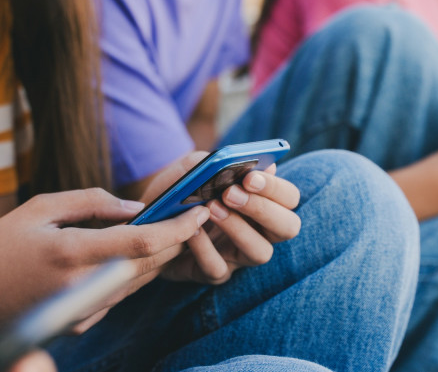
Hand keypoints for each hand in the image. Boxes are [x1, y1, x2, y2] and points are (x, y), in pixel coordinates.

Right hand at [0, 189, 209, 349]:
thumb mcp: (39, 209)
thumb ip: (90, 203)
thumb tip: (136, 208)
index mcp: (72, 252)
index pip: (143, 243)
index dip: (178, 227)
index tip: (199, 209)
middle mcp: (83, 286)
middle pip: (150, 264)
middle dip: (178, 239)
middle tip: (197, 213)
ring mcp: (83, 310)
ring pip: (139, 281)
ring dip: (162, 256)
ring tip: (178, 228)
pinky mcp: (80, 323)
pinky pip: (120, 294)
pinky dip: (137, 272)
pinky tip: (143, 252)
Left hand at [142, 153, 301, 284]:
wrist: (148, 218)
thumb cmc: (179, 191)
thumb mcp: (193, 170)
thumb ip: (218, 164)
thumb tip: (246, 164)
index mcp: (262, 202)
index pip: (289, 198)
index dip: (275, 188)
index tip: (250, 177)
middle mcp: (259, 231)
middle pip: (288, 227)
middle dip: (263, 209)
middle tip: (231, 193)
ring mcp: (239, 255)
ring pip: (260, 252)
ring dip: (238, 228)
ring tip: (211, 209)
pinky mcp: (214, 273)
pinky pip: (219, 268)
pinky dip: (205, 248)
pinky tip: (191, 232)